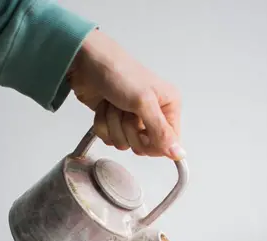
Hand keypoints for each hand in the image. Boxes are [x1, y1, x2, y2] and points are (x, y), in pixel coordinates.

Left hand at [69, 30, 184, 159]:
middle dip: (129, 131)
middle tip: (126, 111)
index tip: (142, 132)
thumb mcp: (144, 102)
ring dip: (114, 125)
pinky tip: (104, 107)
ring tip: (114, 104)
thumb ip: (161, 132)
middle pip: (144, 147)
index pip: (168, 144)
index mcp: (168, 107)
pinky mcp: (115, 122)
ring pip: (124, 144)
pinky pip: (109, 139)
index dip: (153, 144)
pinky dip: (103, 124)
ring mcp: (133, 119)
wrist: (86, 62)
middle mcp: (153, 115)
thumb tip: (179, 153)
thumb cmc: (119, 72)